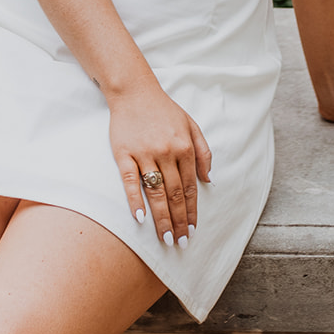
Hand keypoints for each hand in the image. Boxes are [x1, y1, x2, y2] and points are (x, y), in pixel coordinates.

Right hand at [109, 78, 212, 246]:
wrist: (134, 91)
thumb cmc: (164, 110)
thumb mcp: (191, 125)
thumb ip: (203, 152)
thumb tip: (209, 180)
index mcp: (184, 146)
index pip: (190, 187)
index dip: (191, 211)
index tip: (192, 230)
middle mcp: (166, 152)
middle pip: (174, 194)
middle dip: (179, 221)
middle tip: (180, 242)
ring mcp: (144, 153)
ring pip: (156, 192)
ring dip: (162, 218)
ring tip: (166, 238)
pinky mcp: (124, 153)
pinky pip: (130, 182)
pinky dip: (136, 201)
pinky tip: (141, 218)